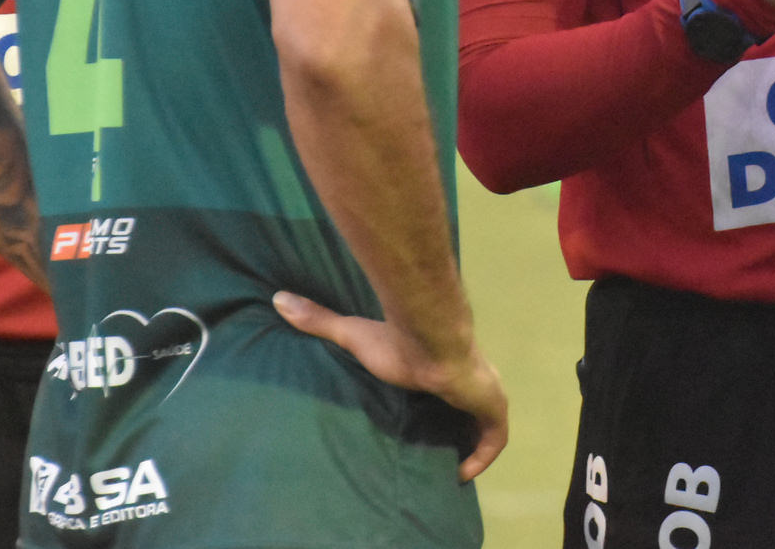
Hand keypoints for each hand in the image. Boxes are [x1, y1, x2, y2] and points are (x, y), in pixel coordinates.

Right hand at [274, 291, 508, 480]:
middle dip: (461, 424)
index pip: (447, 384)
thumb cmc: (396, 340)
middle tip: (442, 451)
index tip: (426, 420)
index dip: (440, 401)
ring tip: (452, 467)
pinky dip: (483, 456)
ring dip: (474, 442)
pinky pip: (495, 439)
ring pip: (486, 422)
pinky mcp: (493, 405)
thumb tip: (279, 299)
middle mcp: (468, 376)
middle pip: (471, 405)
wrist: (431, 339)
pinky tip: (463, 474)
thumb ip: (320, 320)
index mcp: (441, 361)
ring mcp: (484, 390)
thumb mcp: (352, 334)